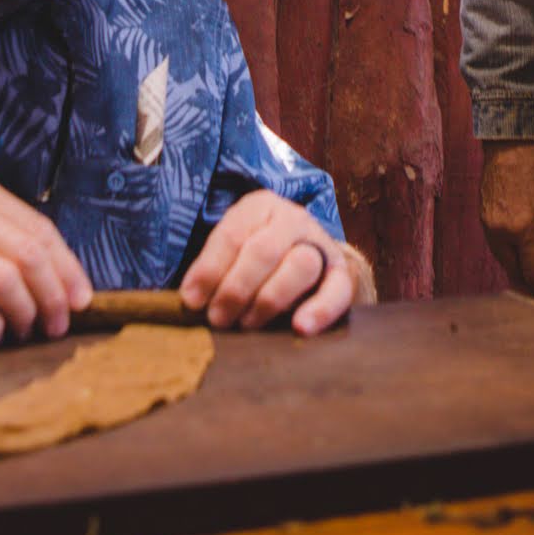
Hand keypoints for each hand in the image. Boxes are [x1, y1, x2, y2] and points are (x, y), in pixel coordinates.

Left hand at [178, 192, 362, 335]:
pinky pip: (338, 289)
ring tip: (248, 324)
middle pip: (264, 250)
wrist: (309, 260)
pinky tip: (301, 327)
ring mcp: (320, 244)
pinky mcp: (343, 273)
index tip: (192, 300)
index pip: (232, 235)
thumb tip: (190, 300)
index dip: (209, 269)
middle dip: (236, 288)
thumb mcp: (233, 252)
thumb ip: (213, 269)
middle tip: (218, 318)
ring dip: (269, 299)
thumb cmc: (256, 262)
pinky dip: (320, 309)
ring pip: (300, 265)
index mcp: (259, 207)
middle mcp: (292, 219)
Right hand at [479, 140, 533, 303]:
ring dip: (522, 274)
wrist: (508, 145)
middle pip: (517, 274)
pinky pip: (498, 249)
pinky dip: (511, 258)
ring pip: (505, 263)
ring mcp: (489, 228)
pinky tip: (524, 258)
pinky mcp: (483, 220)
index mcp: (523, 231)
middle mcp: (501, 234)